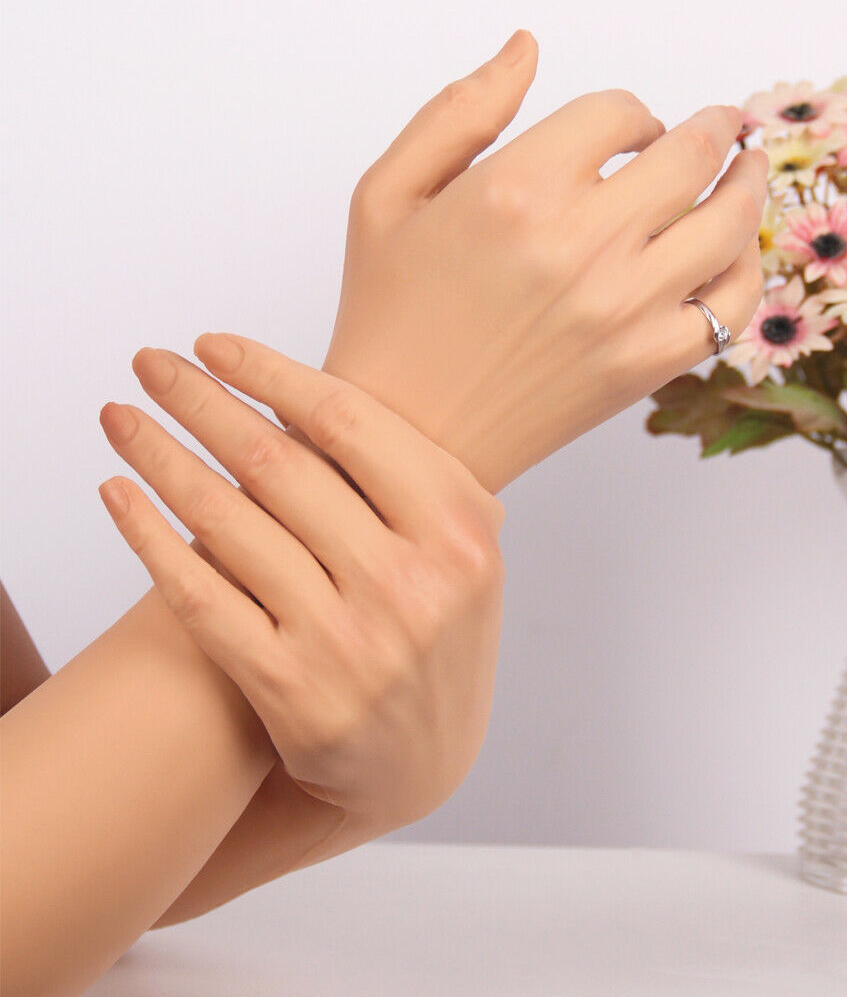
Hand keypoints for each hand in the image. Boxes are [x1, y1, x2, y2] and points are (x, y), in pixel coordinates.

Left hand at [98, 336, 504, 841]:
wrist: (422, 763)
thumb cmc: (437, 637)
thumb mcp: (463, 554)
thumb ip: (415, 479)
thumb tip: (311, 395)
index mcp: (460, 534)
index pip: (348, 424)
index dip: (268, 374)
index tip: (212, 346)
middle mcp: (409, 584)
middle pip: (280, 464)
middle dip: (199, 401)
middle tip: (148, 363)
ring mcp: (348, 642)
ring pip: (229, 522)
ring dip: (160, 456)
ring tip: (120, 417)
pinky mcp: (291, 691)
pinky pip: (202, 597)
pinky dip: (150, 538)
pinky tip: (119, 493)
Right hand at [324, 30, 765, 491]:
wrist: (405, 436)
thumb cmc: (390, 323)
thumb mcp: (386, 196)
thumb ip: (459, 111)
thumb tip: (524, 49)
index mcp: (518, 191)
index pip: (617, 112)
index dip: (630, 112)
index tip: (630, 129)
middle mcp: (582, 245)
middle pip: (691, 155)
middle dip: (714, 129)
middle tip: (725, 125)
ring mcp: (623, 309)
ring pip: (729, 222)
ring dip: (749, 184)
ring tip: (749, 171)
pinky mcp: (644, 365)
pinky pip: (730, 307)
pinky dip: (745, 271)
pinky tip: (734, 254)